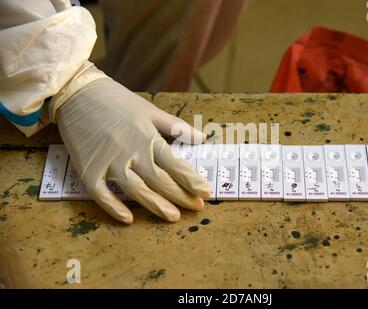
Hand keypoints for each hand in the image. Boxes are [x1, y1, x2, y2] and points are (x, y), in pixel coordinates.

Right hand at [56, 78, 209, 223]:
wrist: (77, 93)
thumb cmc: (117, 101)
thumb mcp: (150, 109)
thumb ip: (177, 126)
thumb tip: (202, 137)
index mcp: (147, 137)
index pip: (175, 164)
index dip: (192, 180)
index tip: (206, 193)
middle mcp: (130, 152)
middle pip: (160, 180)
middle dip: (181, 196)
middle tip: (196, 207)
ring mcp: (108, 162)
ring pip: (135, 190)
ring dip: (156, 205)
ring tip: (173, 216)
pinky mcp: (88, 170)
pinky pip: (101, 194)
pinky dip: (114, 207)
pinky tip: (128, 219)